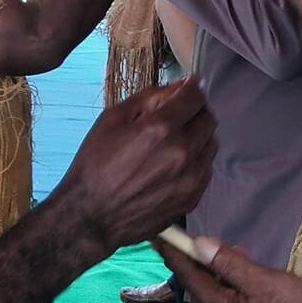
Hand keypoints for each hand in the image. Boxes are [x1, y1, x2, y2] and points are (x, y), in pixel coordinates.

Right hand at [53, 79, 215, 256]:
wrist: (90, 216)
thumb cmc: (95, 164)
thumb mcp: (112, 119)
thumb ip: (150, 97)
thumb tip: (180, 86)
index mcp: (160, 128)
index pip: (196, 96)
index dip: (192, 87)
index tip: (187, 88)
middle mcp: (181, 152)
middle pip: (209, 119)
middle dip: (196, 110)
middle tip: (180, 114)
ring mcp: (190, 178)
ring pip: (211, 144)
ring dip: (199, 136)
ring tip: (176, 141)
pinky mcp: (192, 198)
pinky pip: (206, 169)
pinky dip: (197, 160)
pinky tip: (175, 164)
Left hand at [157, 236, 301, 302]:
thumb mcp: (264, 282)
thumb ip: (230, 264)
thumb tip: (198, 246)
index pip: (189, 278)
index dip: (173, 255)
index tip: (156, 238)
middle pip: (198, 293)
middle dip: (195, 267)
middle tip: (204, 244)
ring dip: (215, 280)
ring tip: (233, 258)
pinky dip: (229, 293)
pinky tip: (247, 287)